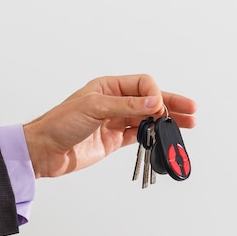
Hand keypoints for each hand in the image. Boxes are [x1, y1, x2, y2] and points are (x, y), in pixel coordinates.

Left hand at [22, 74, 196, 177]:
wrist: (44, 151)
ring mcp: (116, 121)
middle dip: (171, 104)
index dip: (154, 94)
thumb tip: (154, 101)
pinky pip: (140, 135)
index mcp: (109, 87)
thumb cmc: (61, 123)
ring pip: (148, 118)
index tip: (157, 108)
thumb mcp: (94, 108)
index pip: (142, 84)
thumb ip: (126, 105)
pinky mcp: (115, 139)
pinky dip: (154, 137)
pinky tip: (166, 138)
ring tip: (188, 124)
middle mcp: (114, 101)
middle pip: (150, 100)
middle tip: (191, 110)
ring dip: (167, 121)